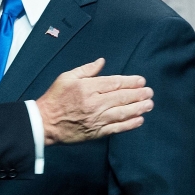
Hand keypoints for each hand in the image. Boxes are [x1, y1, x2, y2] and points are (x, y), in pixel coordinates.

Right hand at [35, 58, 153, 144]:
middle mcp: (94, 103)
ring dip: (138, 108)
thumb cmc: (54, 98)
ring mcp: (96, 118)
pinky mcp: (96, 131)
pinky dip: (130, 124)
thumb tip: (102, 62)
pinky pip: (117, 127)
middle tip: (150, 92)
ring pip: (122, 112)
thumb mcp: (66, 78)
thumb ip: (86, 70)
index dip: (130, 82)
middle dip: (138, 94)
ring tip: (149, 105)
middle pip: (122, 97)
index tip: (141, 81)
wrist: (44, 123)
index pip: (114, 83)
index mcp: (87, 88)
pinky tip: (139, 120)